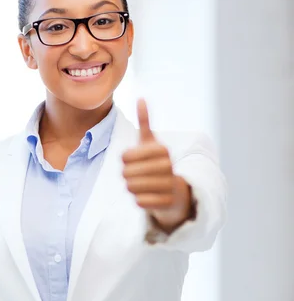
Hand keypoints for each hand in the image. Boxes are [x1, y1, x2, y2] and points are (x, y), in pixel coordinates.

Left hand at [122, 98, 192, 232]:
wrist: (175, 191)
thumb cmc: (156, 163)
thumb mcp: (150, 142)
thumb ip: (145, 121)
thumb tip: (141, 98)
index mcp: (162, 150)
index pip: (125, 156)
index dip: (124, 160)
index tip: (132, 160)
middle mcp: (167, 166)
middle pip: (126, 173)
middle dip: (127, 175)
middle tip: (135, 175)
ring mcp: (169, 185)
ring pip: (131, 188)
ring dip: (131, 187)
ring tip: (140, 184)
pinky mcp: (167, 203)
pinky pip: (139, 202)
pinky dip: (139, 200)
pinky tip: (147, 195)